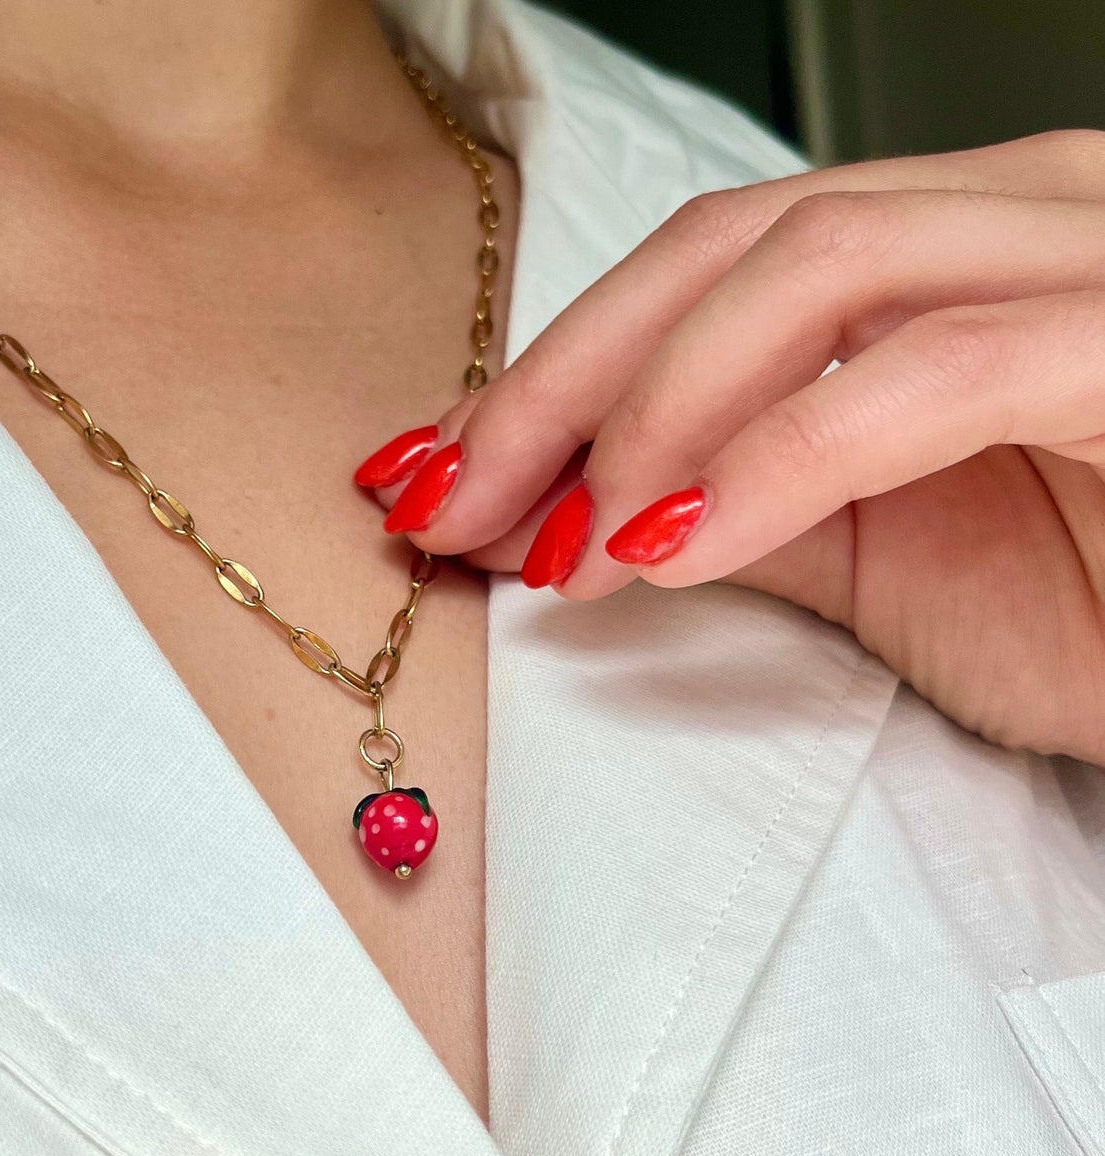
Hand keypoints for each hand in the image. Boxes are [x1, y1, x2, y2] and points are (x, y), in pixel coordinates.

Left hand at [354, 131, 1104, 764]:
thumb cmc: (1094, 615)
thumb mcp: (864, 563)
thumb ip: (709, 508)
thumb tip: (534, 511)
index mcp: (944, 252)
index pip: (704, 263)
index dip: (554, 363)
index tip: (441, 472)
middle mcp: (1019, 216)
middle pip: (733, 241)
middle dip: (564, 382)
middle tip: (460, 503)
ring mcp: (1091, 264)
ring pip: (821, 266)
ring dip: (654, 412)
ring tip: (573, 543)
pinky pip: (942, 370)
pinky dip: (783, 458)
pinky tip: (677, 543)